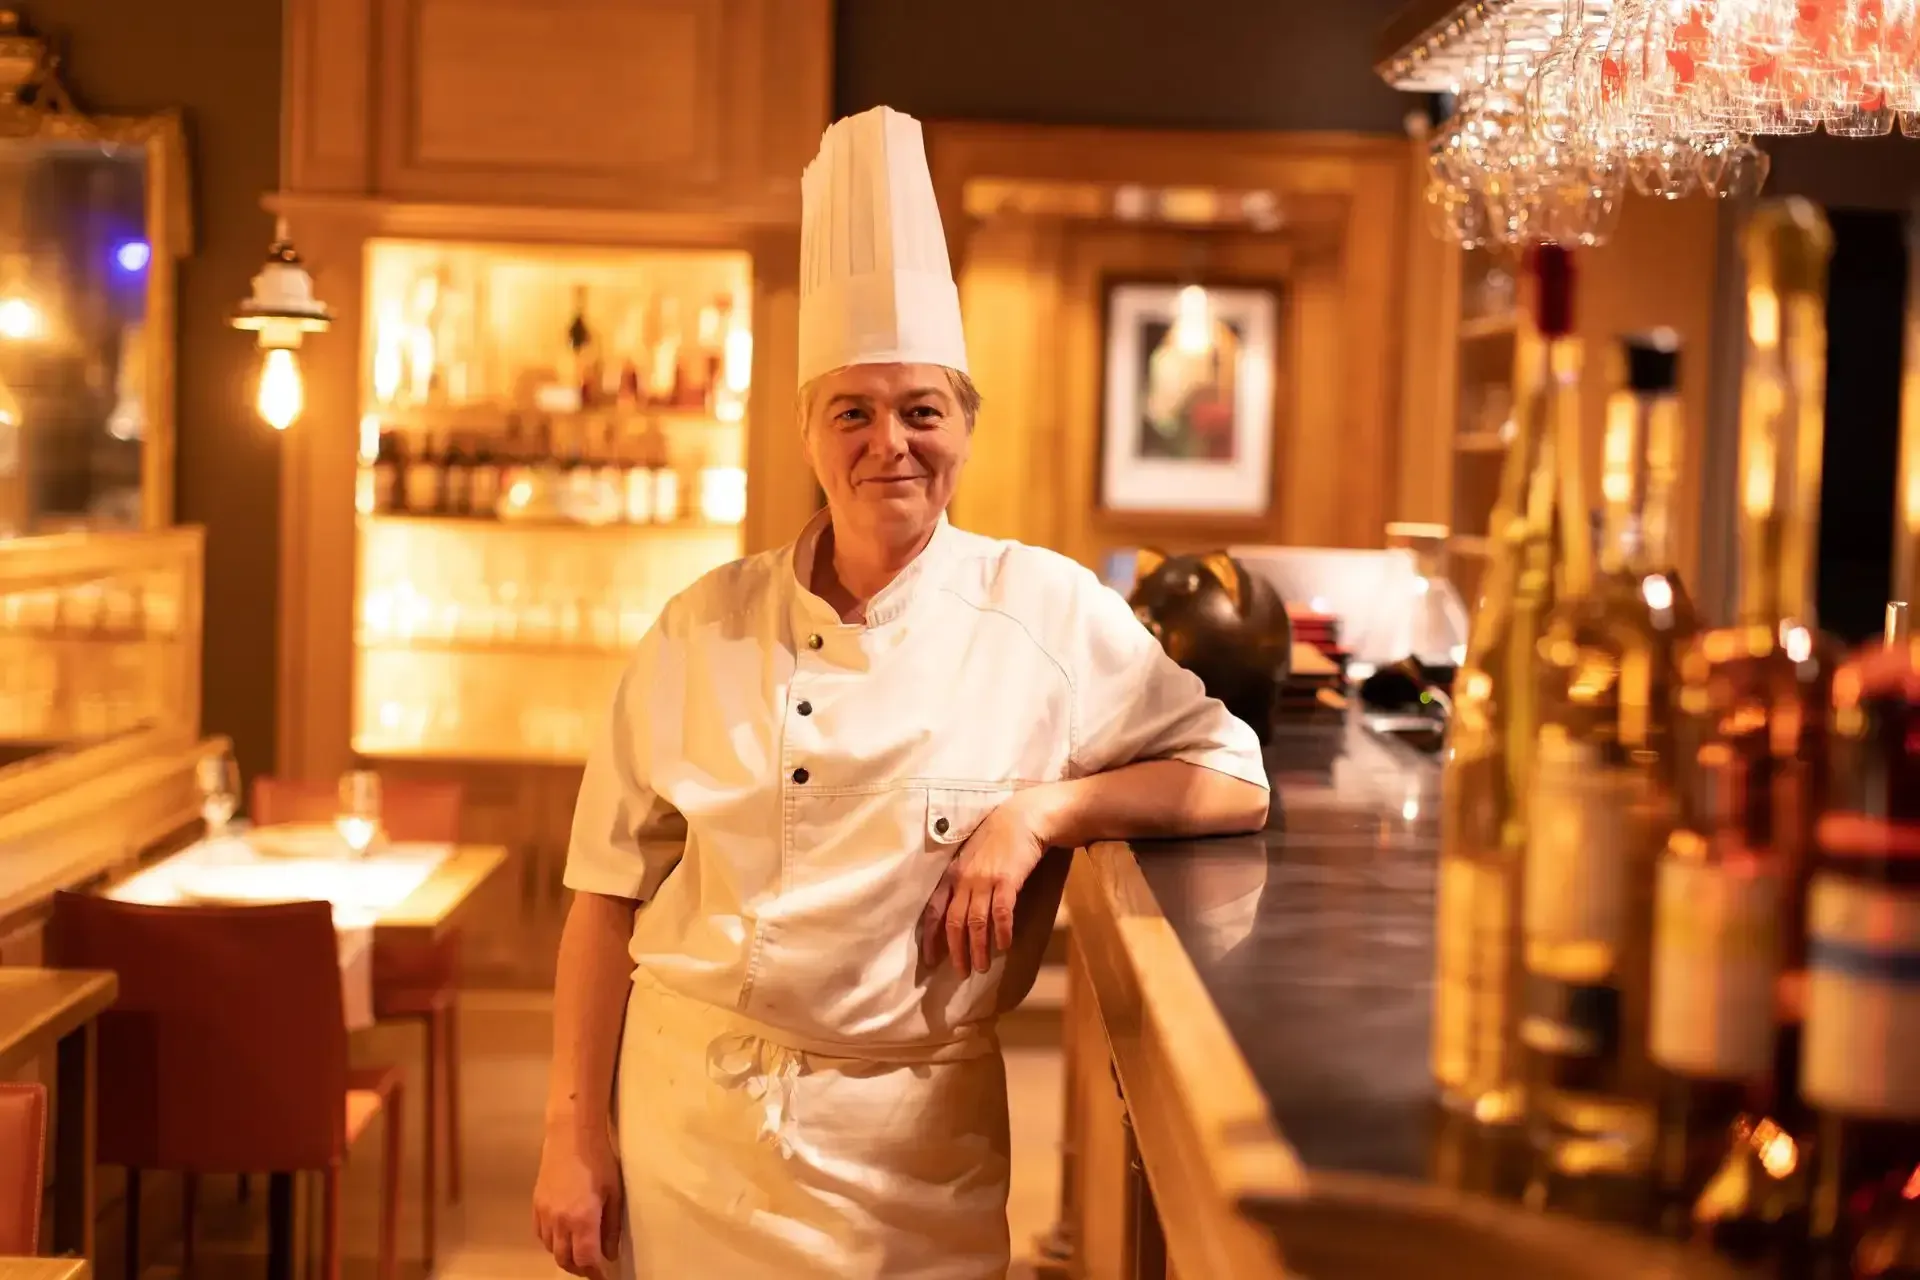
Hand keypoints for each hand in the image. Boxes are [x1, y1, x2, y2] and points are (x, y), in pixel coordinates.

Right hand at [533, 1121, 622, 1276]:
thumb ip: (612, 1227)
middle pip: (565, 1260)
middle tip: (593, 1267)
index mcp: (582, 1219)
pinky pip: (540, 1235)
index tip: (603, 1276)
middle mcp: (559, 1221)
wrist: (571, 1136)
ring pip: (551, 1249)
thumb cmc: (600, 1161)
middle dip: (580, 1268)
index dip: (594, 1272)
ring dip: (565, 1257)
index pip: (585, 1259)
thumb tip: (610, 1253)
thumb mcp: (614, 1193)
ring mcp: (544, 1214)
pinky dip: (552, 1243)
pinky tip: (563, 1237)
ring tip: (579, 1253)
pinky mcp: (536, 1205)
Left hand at [922, 797, 1048, 974]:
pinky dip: (1001, 932)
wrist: (1024, 817)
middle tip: (961, 973)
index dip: (931, 937)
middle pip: (954, 922)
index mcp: (952, 874)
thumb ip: (962, 879)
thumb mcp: (970, 856)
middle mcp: (964, 879)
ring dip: (978, 948)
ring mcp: (985, 879)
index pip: (934, 911)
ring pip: (976, 922)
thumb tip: (957, 907)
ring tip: (981, 968)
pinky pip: (1001, 912)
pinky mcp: (1007, 880)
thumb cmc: (998, 836)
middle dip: (956, 951)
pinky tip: (1004, 945)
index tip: (929, 960)